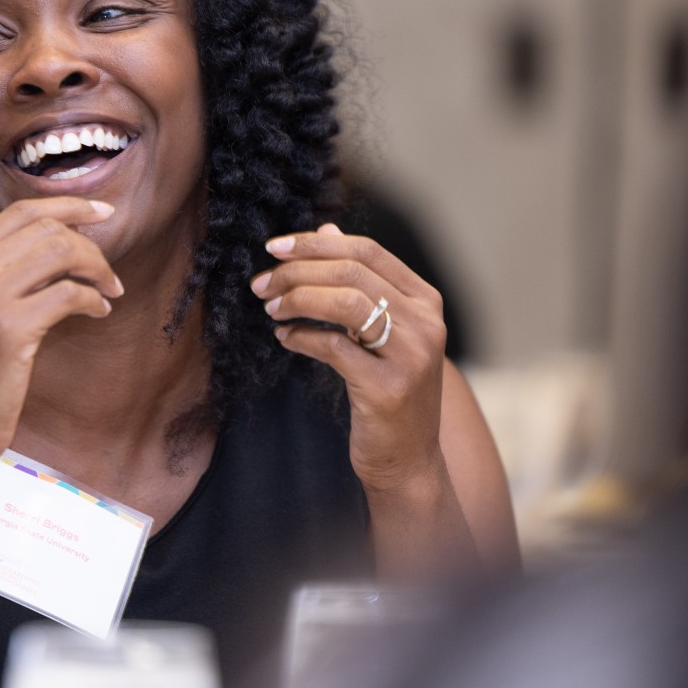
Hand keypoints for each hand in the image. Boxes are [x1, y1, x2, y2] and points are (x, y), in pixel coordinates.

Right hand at [0, 197, 123, 466]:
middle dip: (89, 244)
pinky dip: (92, 300)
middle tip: (108, 272)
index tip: (102, 212)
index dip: (68, 206)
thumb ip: (2, 271)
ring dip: (96, 268)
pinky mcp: (8, 327)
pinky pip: (67, 294)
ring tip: (109, 290)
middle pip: (45, 228)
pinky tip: (98, 313)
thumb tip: (63, 240)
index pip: (20, 211)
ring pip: (60, 252)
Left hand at [251, 223, 448, 492]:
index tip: (275, 247)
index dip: (316, 243)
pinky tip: (284, 338)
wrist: (408, 459)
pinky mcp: (387, 388)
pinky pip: (334, 347)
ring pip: (347, 302)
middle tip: (261, 283)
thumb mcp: (381, 329)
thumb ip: (359, 280)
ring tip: (270, 308)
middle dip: (297, 271)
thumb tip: (327, 229)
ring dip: (298, 299)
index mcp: (425, 300)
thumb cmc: (387, 388)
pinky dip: (301, 337)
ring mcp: (411, 355)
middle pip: (352, 272)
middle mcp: (426, 323)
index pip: (367, 251)